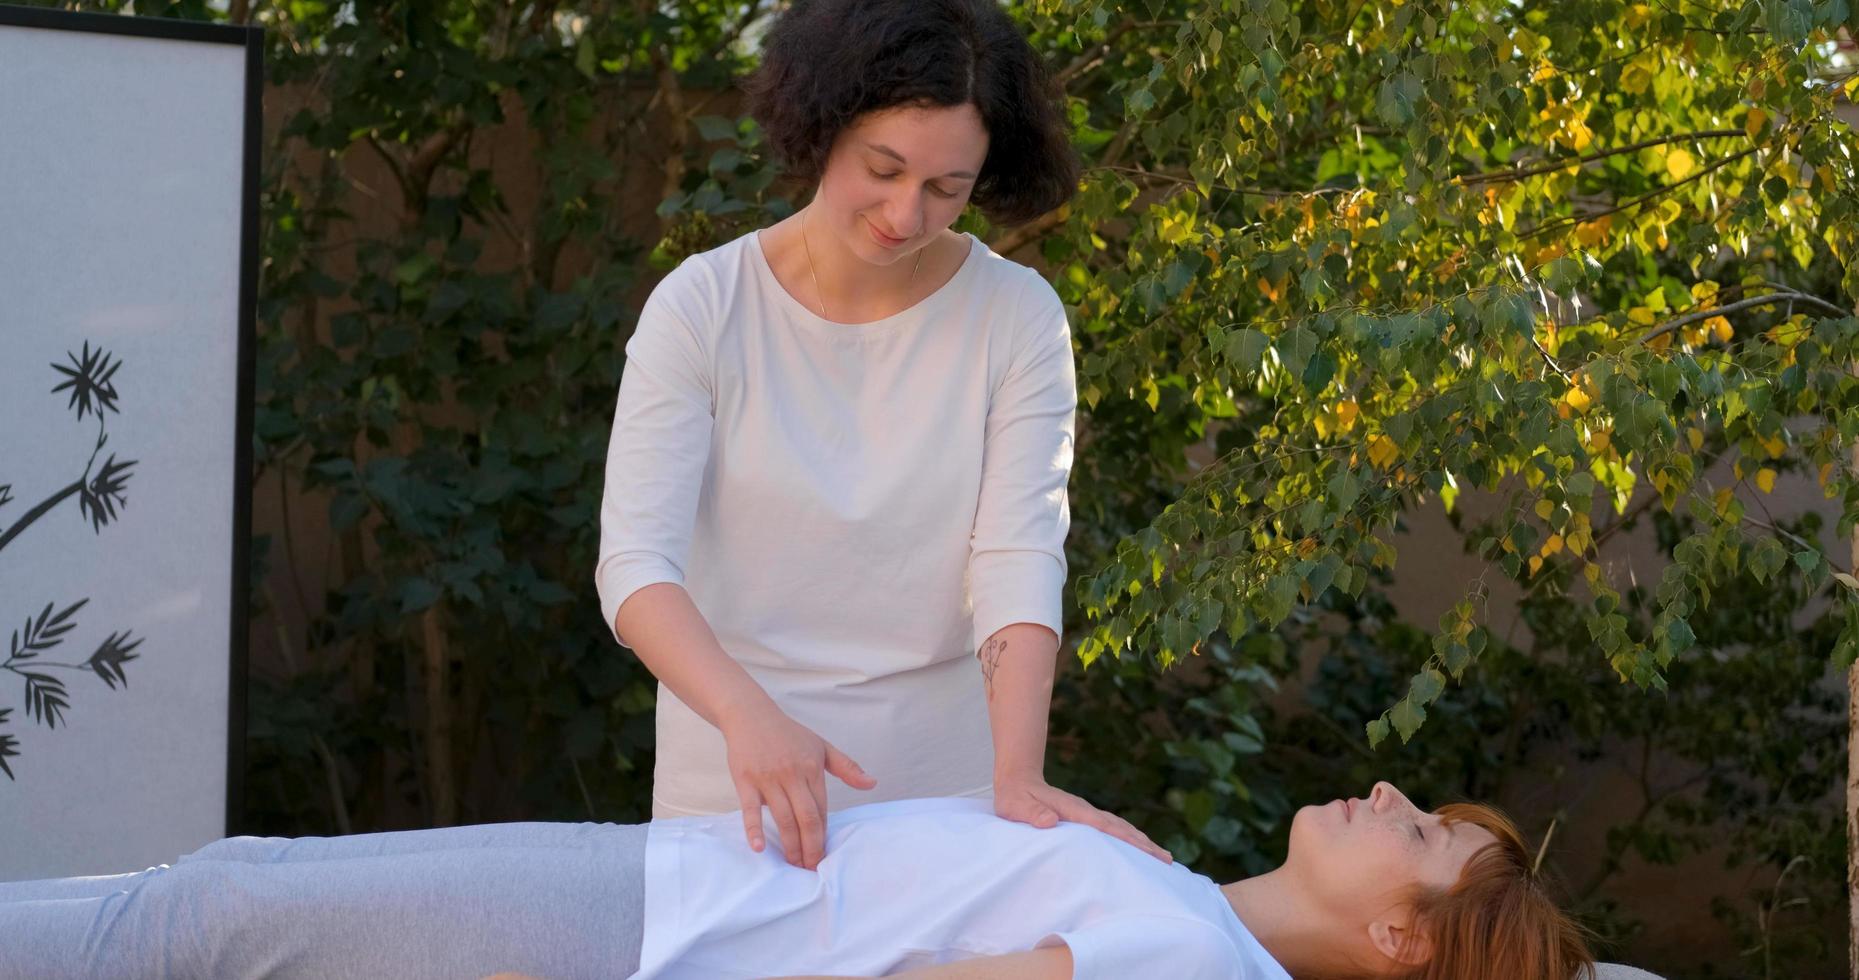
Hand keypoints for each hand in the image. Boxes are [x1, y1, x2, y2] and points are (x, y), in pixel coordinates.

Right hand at [720, 702, 875, 870]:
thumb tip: (872, 783)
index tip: (826, 855)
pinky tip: (759, 848)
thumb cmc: (788, 734)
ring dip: (790, 845)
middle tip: (813, 869)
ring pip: (783, 818)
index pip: (822, 809)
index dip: (824, 834)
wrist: (751, 715)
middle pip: (806, 818)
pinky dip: (754, 830)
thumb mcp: (822, 746)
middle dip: (812, 847)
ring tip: (794, 864)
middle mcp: (792, 774)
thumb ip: (847, 767)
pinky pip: (750, 809)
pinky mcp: (746, 780)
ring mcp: (768, 778)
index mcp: (812, 768)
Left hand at [993, 773, 1171, 863]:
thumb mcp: (1016, 807)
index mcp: (1074, 811)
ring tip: (1164, 858)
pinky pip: (1113, 830)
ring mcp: (1088, 814)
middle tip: (1168, 860)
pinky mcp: (1086, 819)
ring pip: (1121, 829)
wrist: (1018, 779)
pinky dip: (1130, 840)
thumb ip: (1031, 813)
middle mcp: (1086, 811)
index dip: (1126, 840)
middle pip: (1121, 828)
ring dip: (1142, 843)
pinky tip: (1139, 849)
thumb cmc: (1015, 797)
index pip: (1105, 827)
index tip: (1147, 850)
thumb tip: (1049, 821)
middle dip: (1144, 844)